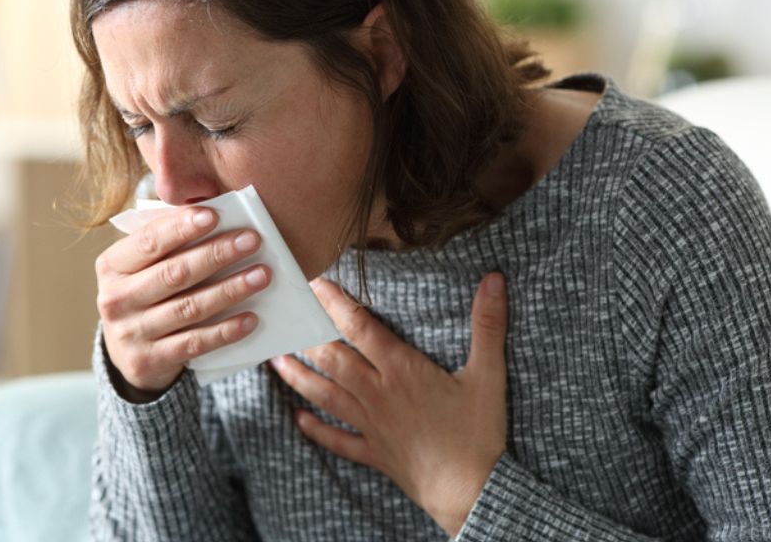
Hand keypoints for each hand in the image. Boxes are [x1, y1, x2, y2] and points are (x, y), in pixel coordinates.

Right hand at [96, 206, 268, 400]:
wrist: (126, 353)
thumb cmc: (144, 293)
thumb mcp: (142, 267)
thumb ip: (167, 241)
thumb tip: (212, 214)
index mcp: (112, 266)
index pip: (148, 241)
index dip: (180, 228)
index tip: (213, 215)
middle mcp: (115, 299)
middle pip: (174, 273)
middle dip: (216, 254)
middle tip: (252, 240)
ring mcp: (130, 333)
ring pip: (189, 308)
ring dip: (230, 290)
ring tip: (261, 275)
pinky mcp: (148, 361)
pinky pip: (194, 343)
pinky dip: (225, 330)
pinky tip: (250, 318)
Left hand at [270, 273, 508, 536]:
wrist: (470, 491)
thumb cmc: (478, 433)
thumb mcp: (488, 374)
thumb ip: (488, 324)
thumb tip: (494, 279)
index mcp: (401, 370)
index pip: (360, 327)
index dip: (335, 303)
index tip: (315, 284)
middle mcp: (377, 393)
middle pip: (332, 359)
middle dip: (307, 336)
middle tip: (286, 318)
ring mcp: (371, 424)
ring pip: (325, 395)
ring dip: (298, 377)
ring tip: (276, 361)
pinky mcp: (373, 452)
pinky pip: (337, 439)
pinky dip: (316, 428)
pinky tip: (298, 419)